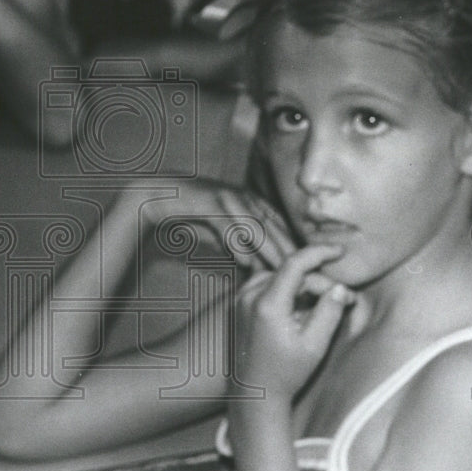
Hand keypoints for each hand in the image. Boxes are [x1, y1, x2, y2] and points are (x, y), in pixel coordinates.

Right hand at [128, 179, 296, 276]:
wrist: (161, 196)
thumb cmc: (194, 216)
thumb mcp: (222, 230)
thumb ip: (240, 245)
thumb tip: (256, 267)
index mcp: (251, 201)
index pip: (280, 225)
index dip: (294, 246)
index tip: (309, 267)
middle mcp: (243, 197)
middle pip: (273, 226)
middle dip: (289, 250)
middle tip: (305, 273)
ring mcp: (227, 198)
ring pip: (254, 227)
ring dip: (269, 251)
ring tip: (281, 272)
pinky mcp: (209, 203)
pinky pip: (227, 226)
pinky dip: (237, 245)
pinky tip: (245, 263)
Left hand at [234, 244, 354, 396]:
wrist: (254, 394)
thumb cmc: (285, 373)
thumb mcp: (315, 345)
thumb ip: (329, 311)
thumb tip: (340, 288)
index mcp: (267, 304)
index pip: (295, 263)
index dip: (320, 252)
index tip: (340, 251)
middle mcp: (248, 296)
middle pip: (289, 273)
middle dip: (318, 281)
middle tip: (343, 298)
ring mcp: (240, 300)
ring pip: (278, 277)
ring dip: (302, 284)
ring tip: (322, 304)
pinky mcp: (238, 306)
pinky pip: (266, 285)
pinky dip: (286, 290)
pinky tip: (300, 309)